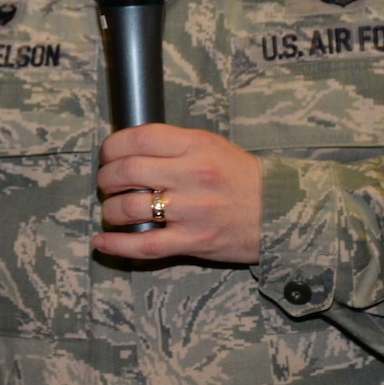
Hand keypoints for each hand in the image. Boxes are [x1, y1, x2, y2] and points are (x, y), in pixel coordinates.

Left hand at [92, 123, 261, 263]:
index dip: (113, 146)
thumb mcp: (212, 146)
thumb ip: (174, 145)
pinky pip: (145, 245)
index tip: (108, 155)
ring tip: (112, 211)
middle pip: (128, 171)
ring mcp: (192, 210)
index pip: (140, 138)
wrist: (280, 212)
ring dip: (111, 210)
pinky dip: (117, 246)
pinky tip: (102, 242)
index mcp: (196, 146)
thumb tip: (129, 149)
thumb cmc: (241, 178)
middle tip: (107, 184)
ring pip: (130, 208)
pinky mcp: (193, 241)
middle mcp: (192, 175)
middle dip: (107, 179)